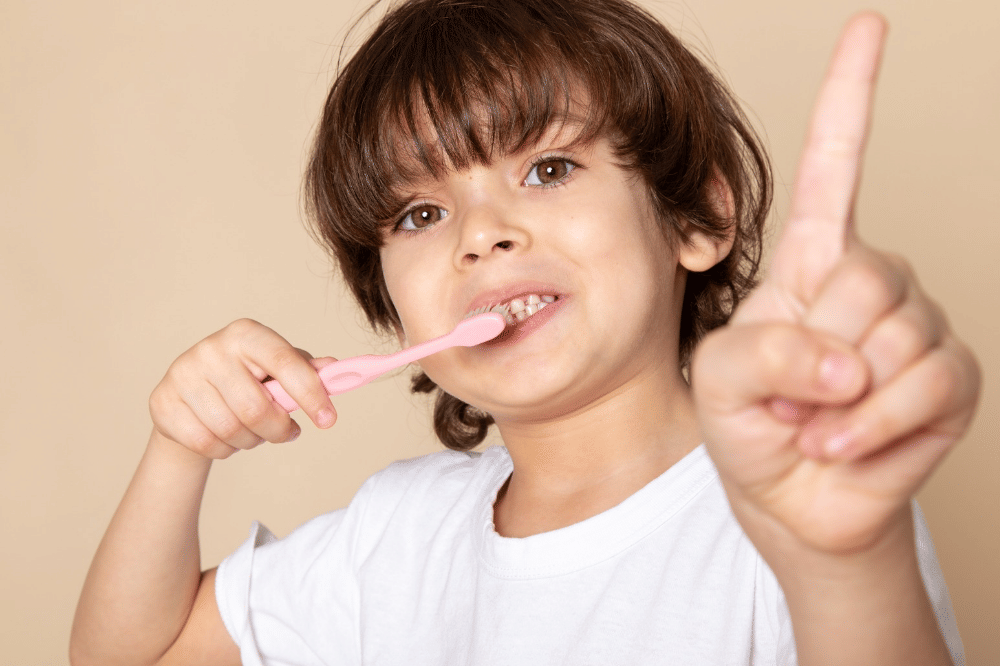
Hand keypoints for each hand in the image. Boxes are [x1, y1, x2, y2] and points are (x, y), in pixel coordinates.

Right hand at [149, 318, 338, 458]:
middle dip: (279, 429)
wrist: (189, 398)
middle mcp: (211, 349)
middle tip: (287, 433)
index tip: (328, 420)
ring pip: (232, 430)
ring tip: (254, 432)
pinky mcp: (163, 402)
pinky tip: (227, 438)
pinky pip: (206, 443)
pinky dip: (225, 449)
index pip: (284, 362)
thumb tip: (333, 368)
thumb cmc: (243, 381)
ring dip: (252, 440)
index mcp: (246, 334)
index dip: (310, 393)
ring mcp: (183, 374)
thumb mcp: (275, 370)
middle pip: (257, 407)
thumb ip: (304, 370)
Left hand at [690, 13, 980, 556]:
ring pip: (893, 336)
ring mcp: (917, 327)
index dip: (850, 99)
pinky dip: (870, 428)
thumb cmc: (749, 425)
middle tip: (791, 393)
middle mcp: (870, 280)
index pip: (834, 167)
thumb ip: (763, 351)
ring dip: (837, 402)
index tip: (869, 27)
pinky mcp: (950, 379)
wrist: (790, 500)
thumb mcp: (720, 379)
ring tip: (815, 421)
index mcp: (810, 262)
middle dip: (813, 351)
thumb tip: (851, 357)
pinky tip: (843, 443)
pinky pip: (922, 387)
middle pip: (860, 277)